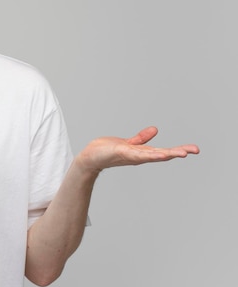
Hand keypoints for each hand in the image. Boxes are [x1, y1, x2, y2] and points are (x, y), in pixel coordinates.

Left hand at [77, 126, 199, 173]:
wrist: (90, 157)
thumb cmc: (107, 151)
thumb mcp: (128, 143)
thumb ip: (141, 138)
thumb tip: (156, 129)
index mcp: (142, 153)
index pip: (164, 151)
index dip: (178, 150)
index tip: (194, 149)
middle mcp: (139, 156)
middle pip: (163, 154)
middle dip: (179, 152)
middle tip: (196, 150)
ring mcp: (132, 156)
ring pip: (153, 155)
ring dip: (168, 154)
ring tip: (183, 153)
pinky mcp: (123, 153)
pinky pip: (138, 154)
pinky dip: (149, 154)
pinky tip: (159, 154)